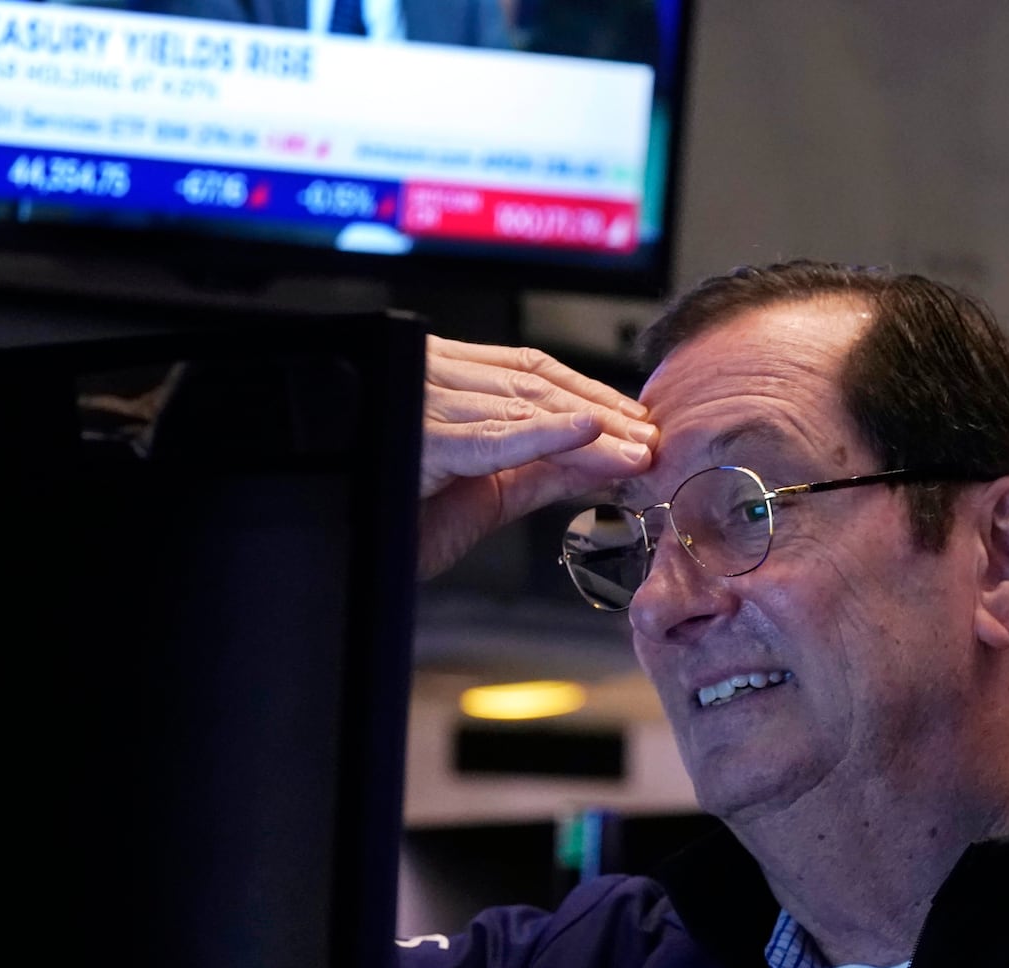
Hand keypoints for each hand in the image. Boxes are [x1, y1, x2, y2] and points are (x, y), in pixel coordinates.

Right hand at [418, 336, 657, 578]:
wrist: (357, 557)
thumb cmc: (408, 519)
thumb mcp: (488, 489)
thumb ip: (541, 468)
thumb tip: (602, 459)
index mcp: (443, 377)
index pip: (529, 369)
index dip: (590, 391)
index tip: (636, 418)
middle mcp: (431, 378)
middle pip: (534, 387)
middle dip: (602, 413)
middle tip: (652, 440)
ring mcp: (424, 405)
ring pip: (524, 410)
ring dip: (591, 429)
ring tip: (638, 449)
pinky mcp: (423, 443)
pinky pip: (495, 439)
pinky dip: (546, 435)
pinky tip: (589, 435)